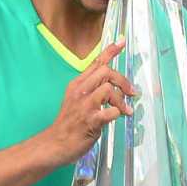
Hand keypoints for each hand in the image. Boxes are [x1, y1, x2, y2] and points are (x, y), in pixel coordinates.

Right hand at [43, 38, 136, 165]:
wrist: (54, 144)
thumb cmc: (68, 124)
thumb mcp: (76, 100)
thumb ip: (91, 90)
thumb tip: (112, 87)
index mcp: (77, 84)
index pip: (96, 63)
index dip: (110, 51)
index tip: (122, 42)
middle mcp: (80, 91)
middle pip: (106, 72)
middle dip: (123, 81)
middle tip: (131, 93)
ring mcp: (85, 106)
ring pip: (108, 88)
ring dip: (121, 99)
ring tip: (125, 111)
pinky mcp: (90, 121)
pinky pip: (110, 111)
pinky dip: (117, 113)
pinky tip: (116, 118)